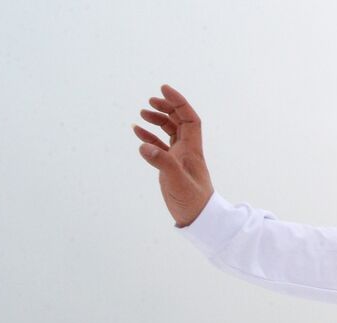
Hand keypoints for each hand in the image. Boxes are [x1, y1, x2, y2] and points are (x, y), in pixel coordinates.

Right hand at [133, 84, 213, 226]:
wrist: (198, 219)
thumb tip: (144, 145)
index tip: (163, 89)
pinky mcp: (170, 167)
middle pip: (179, 121)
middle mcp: (187, 151)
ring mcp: (178, 158)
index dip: (178, 102)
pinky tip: (137, 133)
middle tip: (149, 102)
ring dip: (156, 120)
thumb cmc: (192, 201)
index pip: (189, 119)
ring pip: (169, 132)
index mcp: (192, 149)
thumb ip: (162, 162)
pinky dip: (150, 137)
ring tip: (141, 114)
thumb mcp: (177, 181)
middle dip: (166, 108)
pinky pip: (160, 146)